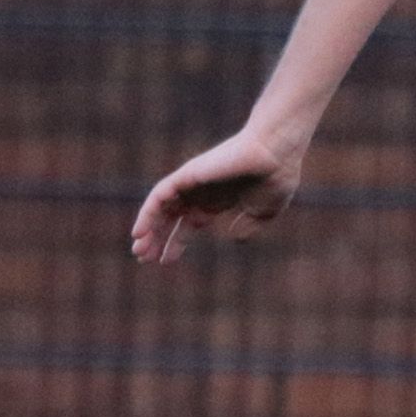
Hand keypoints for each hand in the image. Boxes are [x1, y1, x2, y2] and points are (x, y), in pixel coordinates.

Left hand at [131, 127, 305, 263]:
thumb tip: (235, 237)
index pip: (189, 223)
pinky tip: (139, 231)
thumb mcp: (265, 211)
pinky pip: (160, 194)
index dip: (176, 242)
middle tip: (143, 258)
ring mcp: (193, 182)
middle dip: (157, 237)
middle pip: (171, 217)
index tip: (164, 262)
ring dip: (148, 228)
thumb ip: (250, 226)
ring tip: (138, 250)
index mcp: (218, 200)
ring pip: (161, 207)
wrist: (277, 154)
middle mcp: (201, 191)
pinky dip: (148, 212)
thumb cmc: (276, 178)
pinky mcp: (187, 175)